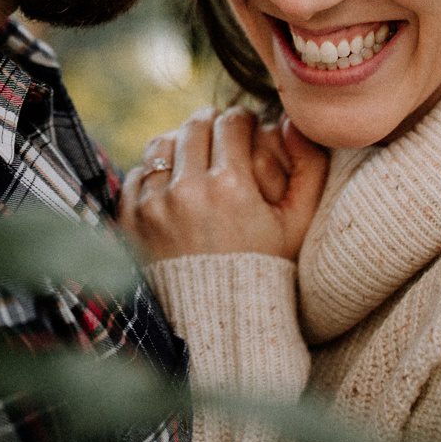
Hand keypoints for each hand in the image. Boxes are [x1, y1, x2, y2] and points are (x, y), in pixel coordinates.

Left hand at [119, 107, 328, 263]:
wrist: (220, 320)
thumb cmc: (266, 268)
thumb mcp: (299, 223)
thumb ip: (309, 168)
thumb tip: (292, 121)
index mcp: (231, 186)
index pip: (233, 122)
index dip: (243, 121)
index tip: (246, 129)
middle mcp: (188, 191)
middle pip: (195, 126)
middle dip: (211, 124)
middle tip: (220, 135)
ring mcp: (154, 205)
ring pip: (163, 143)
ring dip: (180, 143)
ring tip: (195, 155)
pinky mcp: (131, 220)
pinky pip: (138, 173)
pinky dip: (154, 172)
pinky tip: (173, 183)